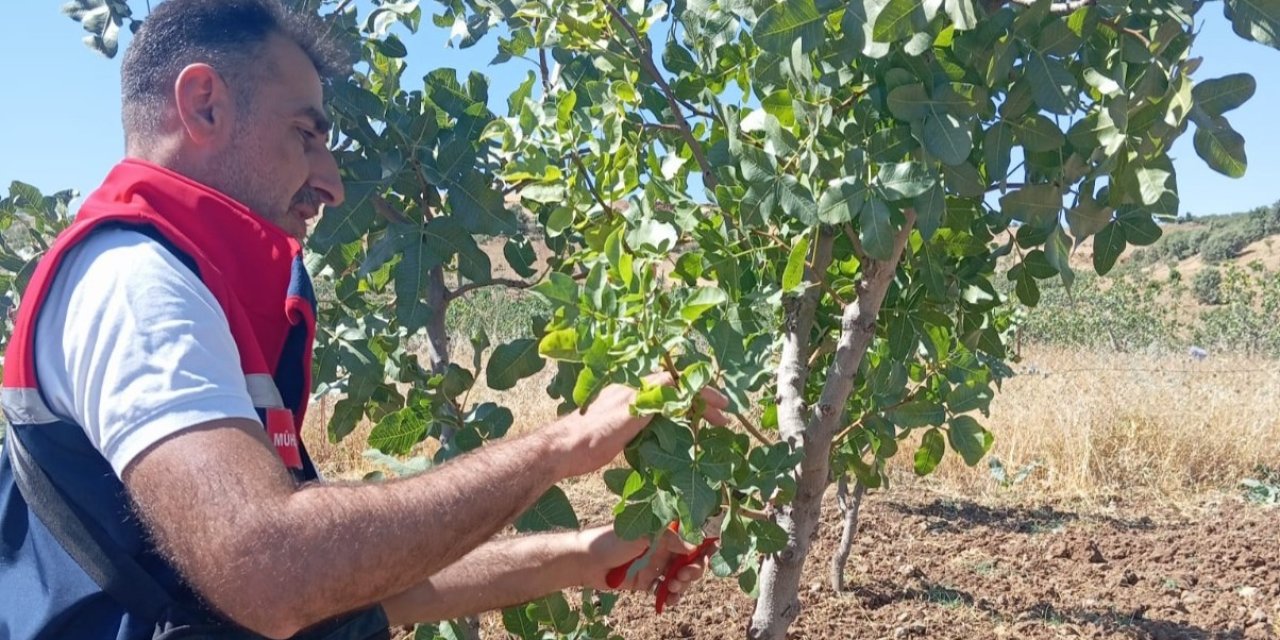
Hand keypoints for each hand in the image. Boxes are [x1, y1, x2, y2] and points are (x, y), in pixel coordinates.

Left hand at [546, 373, 728, 477]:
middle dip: (701, 402)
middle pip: (677, 390)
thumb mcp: (628, 413)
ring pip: (669, 403)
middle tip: (723, 420)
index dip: (703, 391)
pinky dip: (676, 422)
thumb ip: (654, 397)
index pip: (679, 381)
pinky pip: (659, 417)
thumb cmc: (593, 433)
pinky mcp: (627, 423)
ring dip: (691, 412)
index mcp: (638, 385)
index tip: (723, 406)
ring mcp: (631, 406)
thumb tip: (681, 383)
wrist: (564, 450)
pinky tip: (682, 434)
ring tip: (708, 425)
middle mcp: (636, 391)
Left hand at [575, 525, 710, 608]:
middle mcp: (663, 546)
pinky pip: (667, 590)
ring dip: (684, 583)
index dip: (704, 544)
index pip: (692, 534)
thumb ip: (669, 537)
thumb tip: (696, 545)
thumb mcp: (642, 533)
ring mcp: (656, 564)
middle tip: (683, 575)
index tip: (710, 553)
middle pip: (691, 558)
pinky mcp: (648, 581)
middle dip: (694, 568)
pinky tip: (670, 599)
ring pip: (682, 576)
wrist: (585, 561)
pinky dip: (673, 596)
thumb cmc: (611, 540)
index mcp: (664, 529)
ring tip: (672, 586)